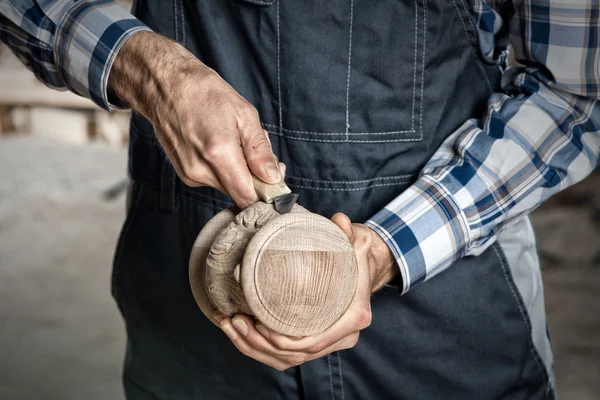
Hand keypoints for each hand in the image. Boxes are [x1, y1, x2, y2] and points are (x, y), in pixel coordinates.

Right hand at [108, 31, 279, 207]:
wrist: (166, 86)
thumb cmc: (205, 93)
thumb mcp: (244, 114)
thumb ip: (260, 151)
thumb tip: (273, 177)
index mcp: (218, 153)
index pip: (247, 197)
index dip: (265, 191)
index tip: (274, 177)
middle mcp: (201, 170)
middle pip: (239, 192)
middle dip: (254, 176)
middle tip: (255, 147)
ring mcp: (190, 174)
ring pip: (227, 186)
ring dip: (238, 170)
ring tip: (234, 140)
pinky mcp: (185, 174)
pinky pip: (214, 180)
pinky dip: (223, 167)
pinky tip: (219, 144)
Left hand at [217, 213, 397, 369]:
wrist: (361, 267)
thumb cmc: (355, 255)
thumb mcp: (357, 241)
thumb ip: (349, 231)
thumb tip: (338, 221)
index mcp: (353, 318)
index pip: (315, 341)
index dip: (285, 340)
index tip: (259, 324)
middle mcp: (341, 336)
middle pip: (295, 355)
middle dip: (260, 343)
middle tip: (236, 321)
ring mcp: (326, 342)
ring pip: (286, 359)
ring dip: (254, 348)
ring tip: (230, 325)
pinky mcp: (312, 342)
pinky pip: (284, 356)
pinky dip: (259, 350)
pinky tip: (237, 334)